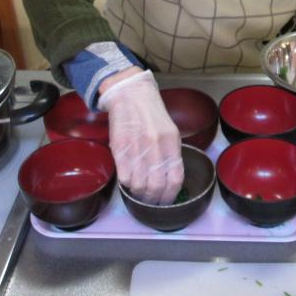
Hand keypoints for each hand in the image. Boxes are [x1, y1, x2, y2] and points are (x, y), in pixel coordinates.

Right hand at [97, 68, 183, 204]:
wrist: (131, 94)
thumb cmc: (151, 114)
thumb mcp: (170, 131)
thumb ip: (170, 155)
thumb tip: (168, 181)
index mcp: (172, 142)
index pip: (175, 178)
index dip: (170, 196)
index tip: (165, 201)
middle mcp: (156, 145)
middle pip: (156, 186)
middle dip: (153, 199)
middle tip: (150, 200)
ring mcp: (137, 146)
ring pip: (138, 184)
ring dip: (138, 193)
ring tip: (138, 190)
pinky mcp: (120, 146)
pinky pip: (124, 176)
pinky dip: (126, 184)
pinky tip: (128, 180)